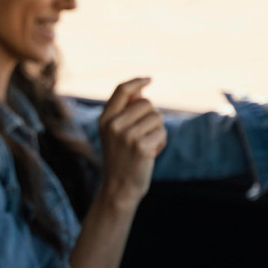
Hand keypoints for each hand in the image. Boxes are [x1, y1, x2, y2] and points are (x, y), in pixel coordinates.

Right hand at [98, 77, 166, 204]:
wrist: (119, 188)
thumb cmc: (121, 158)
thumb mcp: (115, 133)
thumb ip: (125, 112)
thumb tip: (140, 91)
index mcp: (105, 119)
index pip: (121, 90)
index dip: (137, 82)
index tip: (149, 79)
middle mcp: (113, 125)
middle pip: (146, 103)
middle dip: (151, 117)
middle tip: (143, 135)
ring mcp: (127, 136)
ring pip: (157, 117)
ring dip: (157, 131)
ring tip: (146, 146)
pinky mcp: (141, 146)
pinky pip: (162, 132)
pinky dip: (161, 142)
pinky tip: (151, 154)